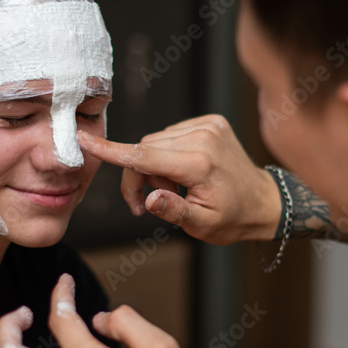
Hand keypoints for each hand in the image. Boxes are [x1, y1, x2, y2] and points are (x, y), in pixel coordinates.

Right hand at [78, 115, 281, 244]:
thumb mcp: (203, 226)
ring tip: (174, 188)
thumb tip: (150, 199)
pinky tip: (184, 171)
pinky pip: (171, 134)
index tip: (84, 139)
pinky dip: (168, 153)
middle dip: (138, 176)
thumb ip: (174, 211)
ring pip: (155, 141)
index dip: (111, 150)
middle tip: (145, 204)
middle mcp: (203, 137)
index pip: (145, 155)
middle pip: (145, 148)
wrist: (263, 201)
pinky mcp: (210, 121)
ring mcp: (207, 126)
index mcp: (199, 164)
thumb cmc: (233, 218)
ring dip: (154, 164)